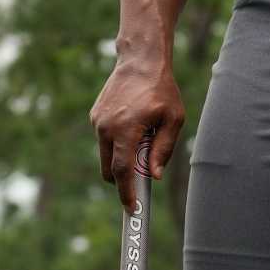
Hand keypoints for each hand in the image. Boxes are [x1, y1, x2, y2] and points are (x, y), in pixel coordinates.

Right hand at [90, 55, 183, 212]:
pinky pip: (105, 139)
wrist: (140, 59)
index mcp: (126, 129)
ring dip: (120, 158)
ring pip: (105, 155)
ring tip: (143, 139)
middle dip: (123, 179)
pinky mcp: (96, 115)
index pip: (122, 171)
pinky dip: (117, 142)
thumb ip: (163, 150)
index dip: (127, 193)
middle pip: (109, 169)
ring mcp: (98, 121)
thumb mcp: (173, 119)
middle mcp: (106, 127)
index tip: (132, 209)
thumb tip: (154, 176)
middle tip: (143, 176)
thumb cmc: (162, 89)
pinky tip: (134, 124)